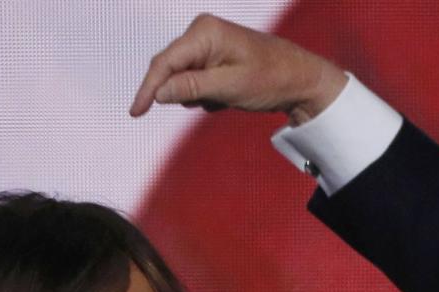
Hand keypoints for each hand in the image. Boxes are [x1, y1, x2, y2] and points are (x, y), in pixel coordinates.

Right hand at [130, 13, 346, 121]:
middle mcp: (203, 32)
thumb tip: (158, 92)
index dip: (148, 88)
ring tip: (229, 97)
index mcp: (204, 32)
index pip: (165, 62)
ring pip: (184, 78)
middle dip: (182, 92)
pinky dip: (208, 94)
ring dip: (198, 95)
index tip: (135, 112)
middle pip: (170, 68)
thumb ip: (192, 87)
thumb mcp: (230, 87)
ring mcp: (208, 44)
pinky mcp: (215, 57)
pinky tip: (230, 97)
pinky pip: (197, 81)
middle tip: (214, 101)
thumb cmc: (271, 80)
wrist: (303, 80)